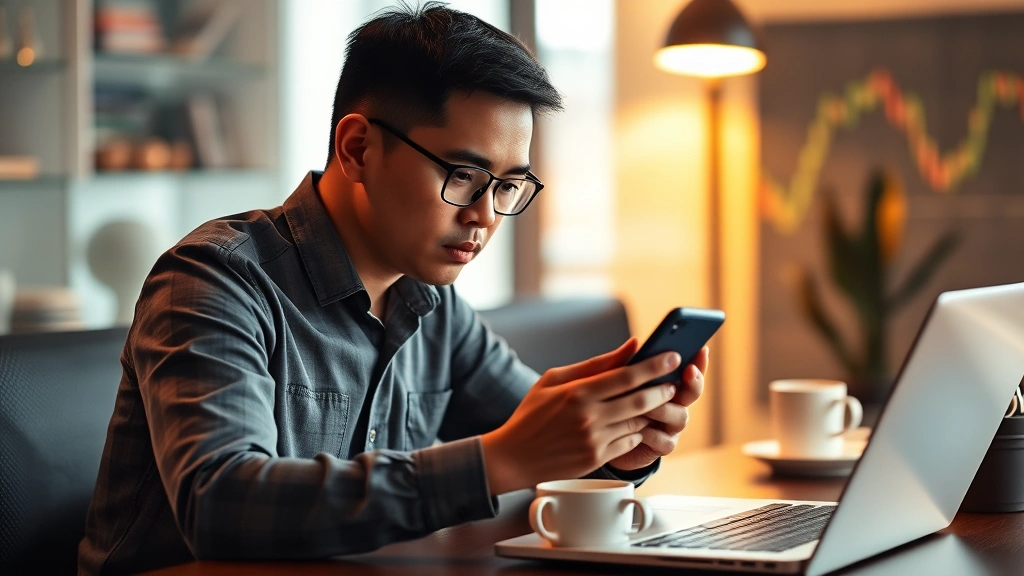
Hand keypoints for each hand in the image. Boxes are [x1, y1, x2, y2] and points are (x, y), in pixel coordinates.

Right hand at [481, 338, 680, 494]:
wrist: (513, 456)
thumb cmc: (533, 413)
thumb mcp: (555, 379)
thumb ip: (595, 364)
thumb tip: (631, 346)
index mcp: (577, 392)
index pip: (627, 376)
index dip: (654, 365)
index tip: (673, 356)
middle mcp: (588, 417)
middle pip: (640, 400)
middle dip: (663, 389)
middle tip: (672, 383)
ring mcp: (594, 440)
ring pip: (638, 423)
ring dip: (651, 412)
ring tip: (655, 402)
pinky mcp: (596, 459)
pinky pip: (629, 442)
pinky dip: (635, 431)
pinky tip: (633, 424)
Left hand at [607, 346, 708, 471]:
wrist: (597, 439)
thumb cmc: (607, 404)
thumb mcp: (610, 383)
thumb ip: (623, 365)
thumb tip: (635, 342)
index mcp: (664, 383)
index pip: (687, 369)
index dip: (697, 361)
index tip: (701, 349)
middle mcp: (673, 402)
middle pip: (692, 392)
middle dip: (693, 381)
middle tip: (688, 371)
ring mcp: (669, 425)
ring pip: (679, 415)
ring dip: (664, 408)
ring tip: (648, 405)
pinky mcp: (661, 445)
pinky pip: (664, 440)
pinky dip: (652, 433)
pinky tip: (638, 429)